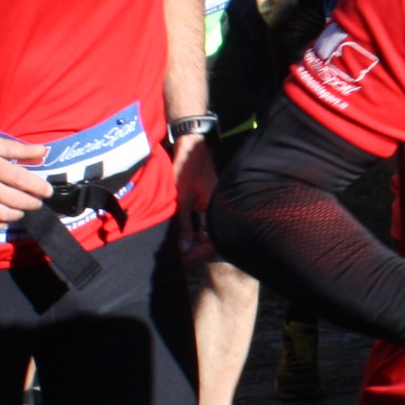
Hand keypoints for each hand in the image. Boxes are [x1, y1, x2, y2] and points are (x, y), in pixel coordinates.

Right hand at [0, 132, 50, 232]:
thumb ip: (15, 148)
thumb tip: (43, 150)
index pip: (19, 179)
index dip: (38, 187)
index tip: (47, 191)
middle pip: (13, 199)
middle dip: (31, 203)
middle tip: (37, 202)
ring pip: (1, 214)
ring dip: (17, 214)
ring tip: (22, 210)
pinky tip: (4, 218)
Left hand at [171, 133, 216, 258]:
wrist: (192, 143)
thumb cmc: (187, 168)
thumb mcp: (182, 198)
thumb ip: (184, 224)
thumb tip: (184, 248)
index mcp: (218, 208)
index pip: (214, 240)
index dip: (200, 253)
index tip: (185, 260)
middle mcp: (222, 206)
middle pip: (214, 236)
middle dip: (199, 249)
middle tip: (183, 258)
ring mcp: (217, 202)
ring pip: (211, 228)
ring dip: (198, 239)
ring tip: (184, 249)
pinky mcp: (211, 198)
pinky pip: (208, 218)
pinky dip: (199, 228)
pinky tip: (188, 233)